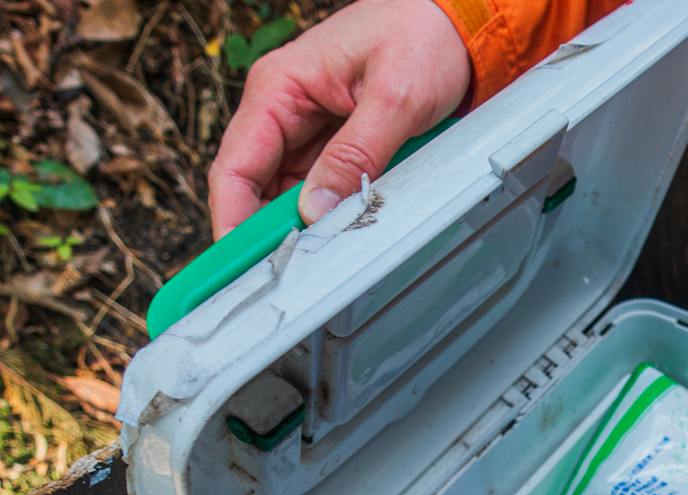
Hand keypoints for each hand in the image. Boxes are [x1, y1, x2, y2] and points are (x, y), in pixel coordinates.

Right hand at [207, 0, 470, 238]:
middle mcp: (284, 109)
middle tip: (285, 275)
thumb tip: (317, 207)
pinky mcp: (335, 145)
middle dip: (267, 232)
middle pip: (256, 188)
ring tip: (317, 259)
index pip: (235, 165)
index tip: (241, 262)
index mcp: (280, 88)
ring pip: (287, 194)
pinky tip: (339, 235)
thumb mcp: (395, 97)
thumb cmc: (422, 38)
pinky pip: (319, 189)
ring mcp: (308, 130)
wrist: (456, 25)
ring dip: (300, 227)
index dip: (232, 218)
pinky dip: (327, 214)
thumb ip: (356, 152)